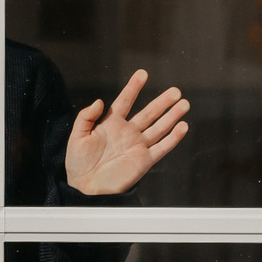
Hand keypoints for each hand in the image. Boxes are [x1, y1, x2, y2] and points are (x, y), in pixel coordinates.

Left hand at [64, 69, 188, 196]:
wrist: (85, 187)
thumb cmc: (78, 163)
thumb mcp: (77, 136)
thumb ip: (86, 117)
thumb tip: (99, 101)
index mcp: (111, 124)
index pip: (125, 101)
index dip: (134, 87)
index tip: (143, 74)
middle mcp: (128, 132)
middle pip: (149, 113)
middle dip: (162, 101)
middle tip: (176, 91)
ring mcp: (137, 146)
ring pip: (159, 127)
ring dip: (172, 116)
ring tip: (184, 104)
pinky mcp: (144, 160)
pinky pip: (162, 147)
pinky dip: (173, 138)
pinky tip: (183, 126)